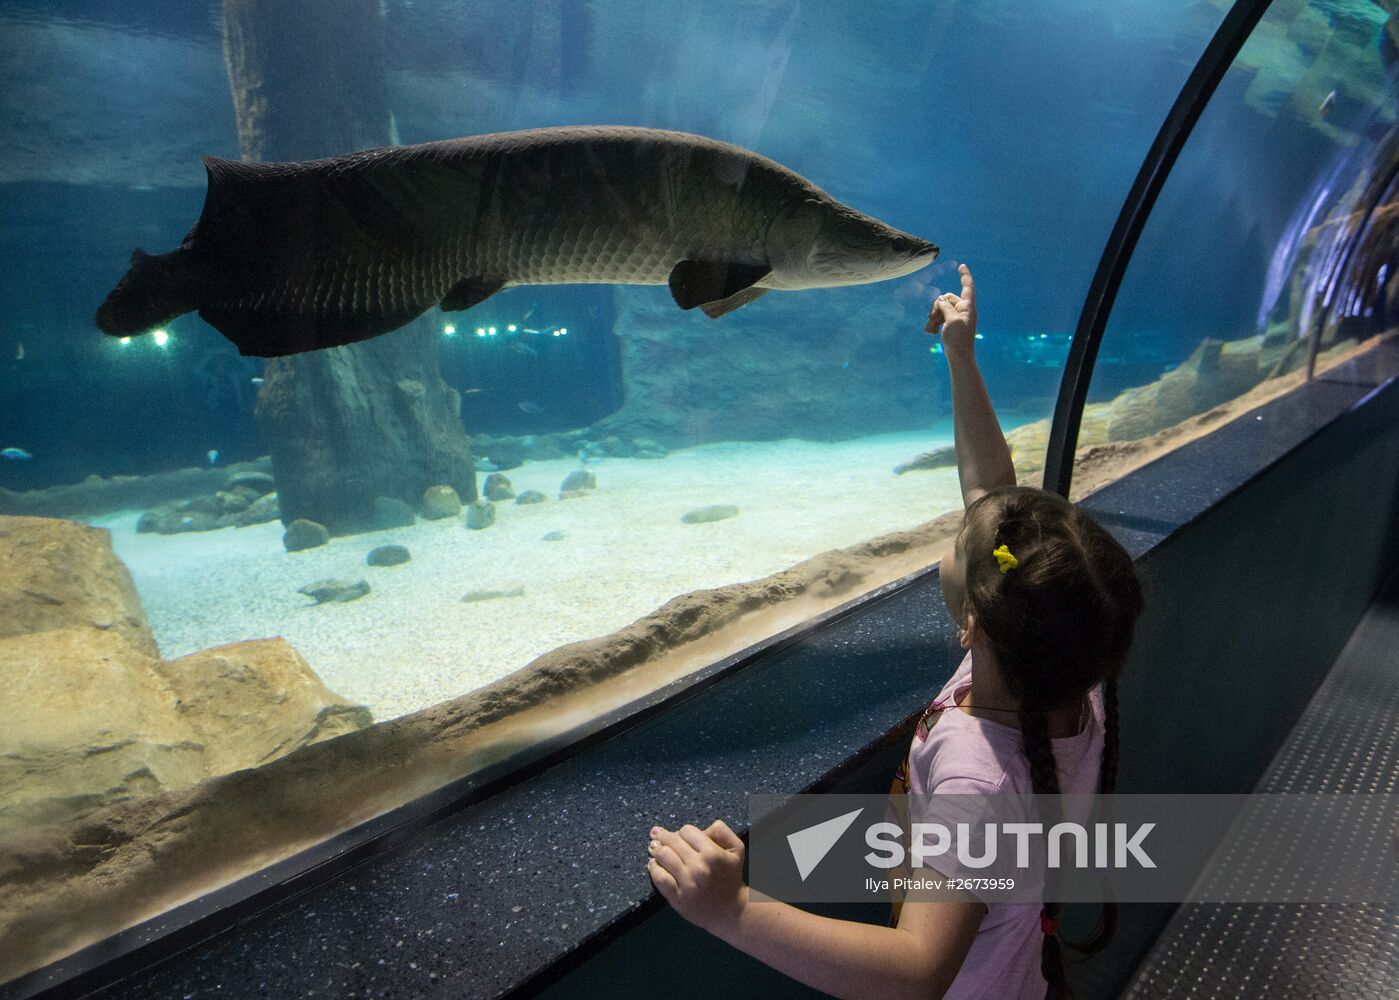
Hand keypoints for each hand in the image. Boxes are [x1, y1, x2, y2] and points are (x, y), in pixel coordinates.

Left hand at [647, 820, 747, 935]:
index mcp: (713, 853)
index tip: (680, 835)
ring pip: (663, 857)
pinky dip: (653, 869)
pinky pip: (660, 878)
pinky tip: (652, 864)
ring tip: (653, 847)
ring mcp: (687, 883)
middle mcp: (699, 867)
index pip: (687, 831)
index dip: (682, 831)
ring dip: (656, 850)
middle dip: (663, 836)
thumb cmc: (732, 877)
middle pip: (672, 842)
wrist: (731, 911)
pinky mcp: (678, 898)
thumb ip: (722, 831)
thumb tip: (703, 827)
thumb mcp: (736, 849)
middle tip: (656, 834)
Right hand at [924, 263, 976, 355]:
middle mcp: (964, 310)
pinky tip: (931, 332)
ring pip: (942, 309)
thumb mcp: (951, 320)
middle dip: (937, 308)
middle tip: (932, 321)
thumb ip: (945, 307)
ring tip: (930, 330)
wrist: (959, 357)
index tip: (962, 266)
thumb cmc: (958, 340)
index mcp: (968, 307)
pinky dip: (935, 322)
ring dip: (934, 317)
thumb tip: (941, 299)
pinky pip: (941, 317)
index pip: (967, 287)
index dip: (965, 276)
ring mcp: (957, 317)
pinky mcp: (951, 324)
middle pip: (947, 299)